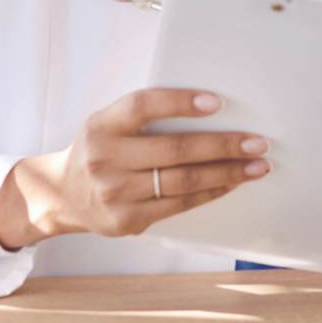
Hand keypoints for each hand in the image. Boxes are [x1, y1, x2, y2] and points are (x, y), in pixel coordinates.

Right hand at [0, 89, 267, 248]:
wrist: (64, 195)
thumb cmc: (99, 151)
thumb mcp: (108, 124)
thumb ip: (144, 116)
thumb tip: (208, 108)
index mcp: (102, 125)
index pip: (143, 106)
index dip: (180, 102)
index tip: (216, 102)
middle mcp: (106, 159)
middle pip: (175, 150)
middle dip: (223, 145)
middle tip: (257, 142)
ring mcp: (116, 193)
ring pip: (183, 181)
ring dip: (227, 173)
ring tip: (256, 165)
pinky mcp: (129, 220)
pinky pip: (180, 205)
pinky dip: (211, 192)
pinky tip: (231, 184)